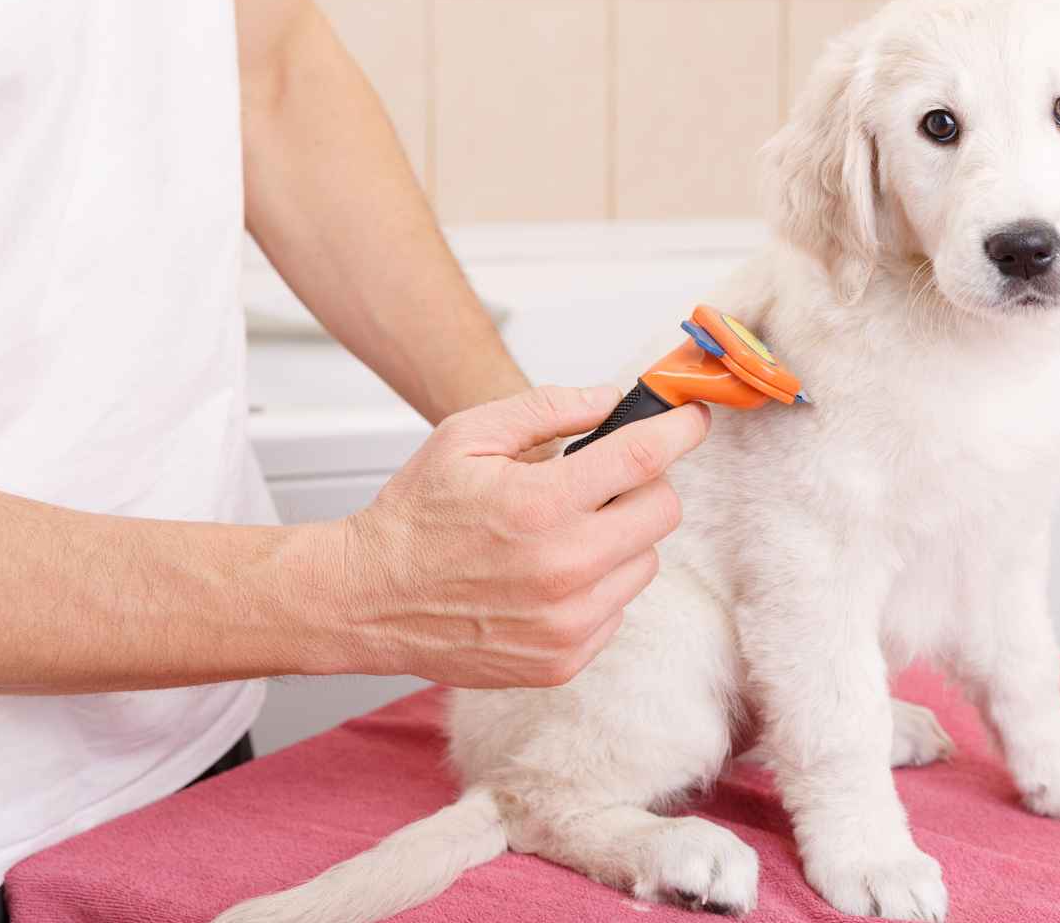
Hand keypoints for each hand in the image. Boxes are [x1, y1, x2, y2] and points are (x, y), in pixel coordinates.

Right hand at [330, 385, 709, 687]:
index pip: (645, 458)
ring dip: (621, 539)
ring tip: (564, 532)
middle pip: (662, 512)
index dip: (680, 430)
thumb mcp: (468, 435)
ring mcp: (567, 623)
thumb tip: (613, 398)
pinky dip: (598, 586)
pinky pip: (617, 609)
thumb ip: (548, 408)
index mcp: (540, 505)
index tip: (692, 418)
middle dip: (644, 485)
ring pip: (645, 563)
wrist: (367, 600)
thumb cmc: (415, 515)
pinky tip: (550, 576)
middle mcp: (563, 569)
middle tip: (605, 480)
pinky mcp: (563, 660)